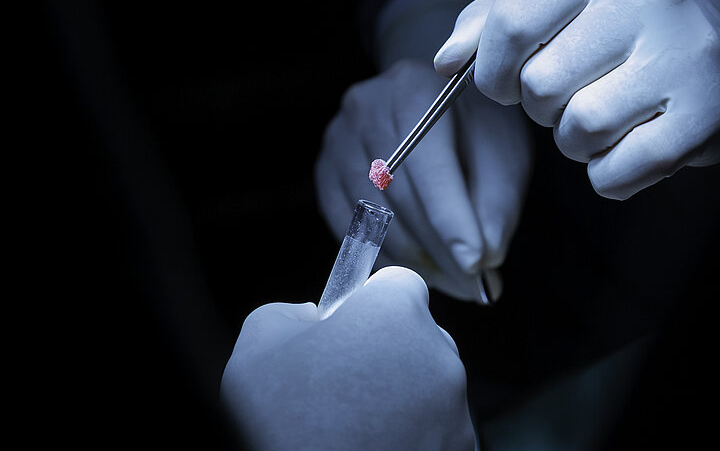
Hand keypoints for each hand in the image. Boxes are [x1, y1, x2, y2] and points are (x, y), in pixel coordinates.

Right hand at [220, 267, 474, 450]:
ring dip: (401, 397)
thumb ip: (291, 313)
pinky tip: (373, 446)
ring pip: (430, 385)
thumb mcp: (258, 345)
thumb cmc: (283, 422)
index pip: (399, 284)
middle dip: (387, 352)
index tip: (347, 328)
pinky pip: (437, 429)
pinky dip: (412, 435)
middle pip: (419, 336)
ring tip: (352, 426)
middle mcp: (440, 356)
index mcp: (396, 313)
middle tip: (341, 385)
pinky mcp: (461, 450)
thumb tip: (313, 318)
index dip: (369, 303)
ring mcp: (456, 410)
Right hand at [315, 59, 530, 301]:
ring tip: (453, 280)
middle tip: (473, 284)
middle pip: (399, 196)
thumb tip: (484, 257)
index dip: (453, 219)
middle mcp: (365, 108)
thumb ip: (498, 201)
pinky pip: (350, 229)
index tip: (476, 263)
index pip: (429, 165)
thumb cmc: (476, 127)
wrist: (435, 104)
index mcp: (413, 89)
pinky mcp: (325, 172)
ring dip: (415, 259)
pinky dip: (385, 258)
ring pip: (373, 218)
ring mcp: (337, 140)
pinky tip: (418, 269)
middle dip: (440, 248)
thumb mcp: (504, 152)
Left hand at [435, 0, 719, 199]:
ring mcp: (681, 56)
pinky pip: (620, 170)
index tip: (504, 84)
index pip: (511, 25)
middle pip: (540, 85)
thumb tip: (446, 61)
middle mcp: (644, 2)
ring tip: (604, 120)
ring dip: (577, 144)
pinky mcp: (707, 112)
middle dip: (541, 110)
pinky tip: (630, 149)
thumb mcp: (562, 8)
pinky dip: (610, 176)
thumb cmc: (627, 32)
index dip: (491, 71)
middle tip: (571, 99)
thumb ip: (495, 24)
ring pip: (580, 129)